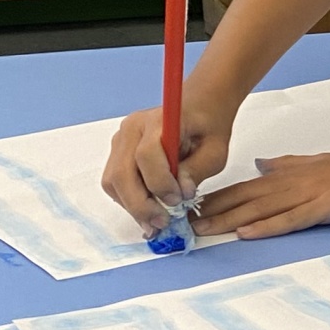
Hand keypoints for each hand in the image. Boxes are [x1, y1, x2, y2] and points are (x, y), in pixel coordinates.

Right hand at [101, 95, 233, 237]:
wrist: (199, 106)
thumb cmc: (208, 125)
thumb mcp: (216, 151)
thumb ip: (197, 171)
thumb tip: (180, 194)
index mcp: (159, 121)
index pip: (147, 155)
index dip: (159, 183)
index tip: (177, 200)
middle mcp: (132, 128)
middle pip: (122, 173)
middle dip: (140, 204)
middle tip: (161, 223)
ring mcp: (121, 139)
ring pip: (113, 181)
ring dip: (132, 205)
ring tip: (155, 220)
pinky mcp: (118, 151)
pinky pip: (115, 181)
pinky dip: (129, 199)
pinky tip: (148, 209)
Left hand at [187, 146, 329, 240]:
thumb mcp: (316, 164)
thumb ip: (287, 166)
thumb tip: (261, 166)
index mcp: (288, 176)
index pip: (244, 188)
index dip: (215, 199)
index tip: (188, 209)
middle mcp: (291, 184)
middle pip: (244, 199)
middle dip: (212, 212)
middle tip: (180, 225)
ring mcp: (307, 196)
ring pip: (261, 209)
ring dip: (229, 220)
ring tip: (202, 232)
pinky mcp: (325, 208)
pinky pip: (292, 219)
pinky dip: (268, 227)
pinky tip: (247, 233)